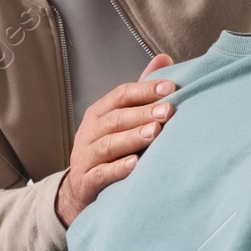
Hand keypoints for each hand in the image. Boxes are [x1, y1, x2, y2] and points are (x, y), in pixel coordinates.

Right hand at [56, 54, 176, 225]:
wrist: (80, 191)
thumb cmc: (109, 151)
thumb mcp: (121, 120)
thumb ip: (141, 92)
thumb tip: (164, 58)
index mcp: (98, 114)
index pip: (120, 95)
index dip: (144, 90)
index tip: (170, 88)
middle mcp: (89, 132)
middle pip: (116, 119)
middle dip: (143, 113)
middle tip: (167, 111)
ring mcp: (85, 157)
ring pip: (108, 144)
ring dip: (132, 138)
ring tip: (154, 133)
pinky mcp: (85, 182)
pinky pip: (100, 174)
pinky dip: (118, 169)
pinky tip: (136, 165)